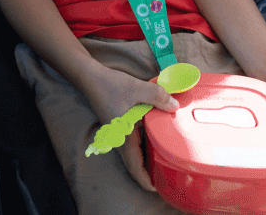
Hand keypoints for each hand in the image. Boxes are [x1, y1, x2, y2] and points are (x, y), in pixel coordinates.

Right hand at [79, 62, 177, 191]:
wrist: (90, 77)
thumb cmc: (110, 85)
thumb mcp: (136, 88)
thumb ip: (157, 96)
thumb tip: (175, 106)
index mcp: (123, 137)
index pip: (134, 167)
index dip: (146, 180)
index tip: (158, 188)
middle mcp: (119, 139)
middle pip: (136, 163)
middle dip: (150, 171)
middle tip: (168, 173)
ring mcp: (117, 133)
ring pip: (134, 153)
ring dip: (146, 159)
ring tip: (164, 158)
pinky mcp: (118, 125)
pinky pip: (132, 142)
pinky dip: (143, 146)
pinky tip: (154, 138)